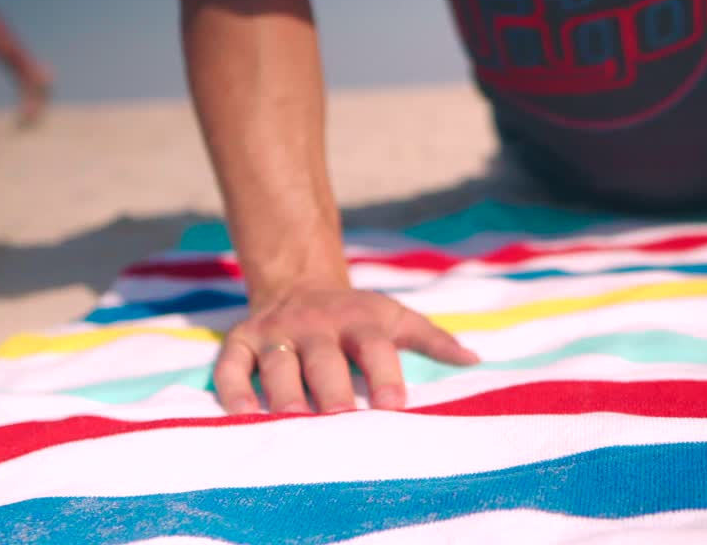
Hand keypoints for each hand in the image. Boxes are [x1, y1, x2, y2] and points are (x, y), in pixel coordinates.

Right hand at [214, 286, 478, 414]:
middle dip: (333, 389)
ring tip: (294, 422)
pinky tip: (242, 414)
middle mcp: (316, 326)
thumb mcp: (396, 318)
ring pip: (279, 365)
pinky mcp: (241, 341)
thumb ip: (433, 339)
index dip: (384, 374)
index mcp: (359, 321)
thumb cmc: (358, 316)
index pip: (374, 347)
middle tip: (342, 419)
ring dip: (285, 394)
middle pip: (325, 360)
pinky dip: (233, 389)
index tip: (395, 405)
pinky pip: (232, 366)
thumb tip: (474, 359)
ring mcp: (277, 333)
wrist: (299, 283)